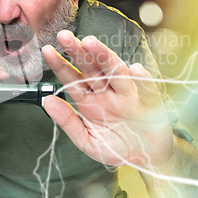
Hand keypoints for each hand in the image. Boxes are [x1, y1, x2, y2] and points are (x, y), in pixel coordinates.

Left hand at [42, 30, 175, 167]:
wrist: (146, 160)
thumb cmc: (116, 148)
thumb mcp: (86, 141)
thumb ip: (67, 121)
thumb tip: (47, 102)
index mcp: (90, 101)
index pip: (72, 79)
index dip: (60, 64)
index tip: (47, 50)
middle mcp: (107, 93)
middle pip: (91, 68)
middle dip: (78, 51)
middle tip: (64, 36)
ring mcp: (128, 96)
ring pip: (116, 72)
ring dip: (104, 57)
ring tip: (91, 43)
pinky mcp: (150, 104)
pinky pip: (147, 90)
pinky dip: (142, 80)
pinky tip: (134, 69)